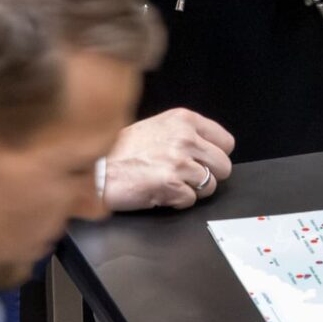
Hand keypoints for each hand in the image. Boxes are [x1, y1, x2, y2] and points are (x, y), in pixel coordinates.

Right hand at [101, 108, 235, 210]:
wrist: (96, 169)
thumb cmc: (121, 151)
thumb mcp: (157, 127)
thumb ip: (185, 133)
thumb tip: (209, 149)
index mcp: (184, 120)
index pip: (226, 142)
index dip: (215, 156)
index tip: (203, 162)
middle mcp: (185, 137)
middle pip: (223, 165)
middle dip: (208, 176)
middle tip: (186, 177)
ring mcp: (179, 161)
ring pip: (210, 185)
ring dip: (192, 190)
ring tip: (170, 184)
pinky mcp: (170, 183)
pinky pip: (190, 200)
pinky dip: (177, 201)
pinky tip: (160, 192)